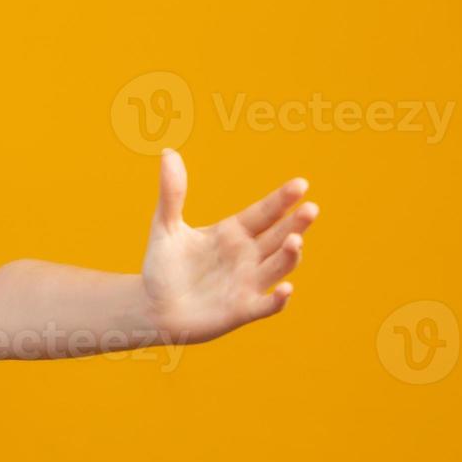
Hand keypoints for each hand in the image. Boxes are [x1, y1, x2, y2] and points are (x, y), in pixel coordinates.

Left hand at [140, 149, 319, 343]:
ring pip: (279, 266)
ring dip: (290, 255)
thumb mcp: (165, 227)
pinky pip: (266, 305)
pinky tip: (286, 289)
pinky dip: (278, 299)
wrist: (151, 308)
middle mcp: (248, 255)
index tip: (300, 184)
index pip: (264, 212)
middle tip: (310, 208)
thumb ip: (172, 193)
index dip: (282, 200)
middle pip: (279, 235)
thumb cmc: (162, 267)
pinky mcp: (242, 310)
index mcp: (234, 232)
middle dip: (296, 223)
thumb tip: (168, 152)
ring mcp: (248, 283)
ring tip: (294, 240)